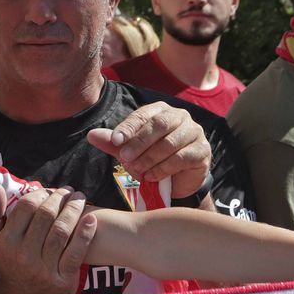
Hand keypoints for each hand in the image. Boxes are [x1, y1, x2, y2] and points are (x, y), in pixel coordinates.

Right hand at [0, 186, 96, 293]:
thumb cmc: (6, 264)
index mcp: (6, 243)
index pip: (26, 207)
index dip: (40, 193)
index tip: (48, 190)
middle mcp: (24, 255)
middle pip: (46, 215)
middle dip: (59, 197)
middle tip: (67, 191)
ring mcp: (44, 268)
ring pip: (62, 230)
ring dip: (74, 209)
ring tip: (79, 198)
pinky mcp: (63, 280)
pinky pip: (76, 252)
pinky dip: (85, 234)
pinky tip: (91, 219)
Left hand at [85, 102, 211, 199]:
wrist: (177, 182)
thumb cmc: (152, 160)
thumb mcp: (130, 151)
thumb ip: (113, 143)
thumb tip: (91, 135)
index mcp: (160, 111)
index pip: (143, 115)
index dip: (128, 127)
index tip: (115, 141)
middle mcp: (179, 117)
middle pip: (159, 124)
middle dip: (139, 142)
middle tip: (125, 158)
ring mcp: (194, 132)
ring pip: (171, 142)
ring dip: (150, 158)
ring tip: (138, 170)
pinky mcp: (202, 151)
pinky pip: (182, 157)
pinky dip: (164, 168)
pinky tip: (152, 176)